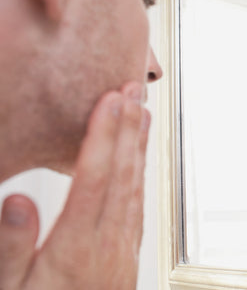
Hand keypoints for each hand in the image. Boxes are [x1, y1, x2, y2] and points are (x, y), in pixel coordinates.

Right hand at [0, 82, 150, 288]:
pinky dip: (140, 172)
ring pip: (135, 185)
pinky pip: (138, 203)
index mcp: (76, 249)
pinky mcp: (129, 249)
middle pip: (121, 174)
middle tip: (133, 89)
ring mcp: (124, 245)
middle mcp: (108, 241)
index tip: (110, 101)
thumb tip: (19, 201)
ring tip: (142, 112)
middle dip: (127, 128)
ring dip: (139, 145)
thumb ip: (13, 249)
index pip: (93, 180)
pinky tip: (139, 157)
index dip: (103, 137)